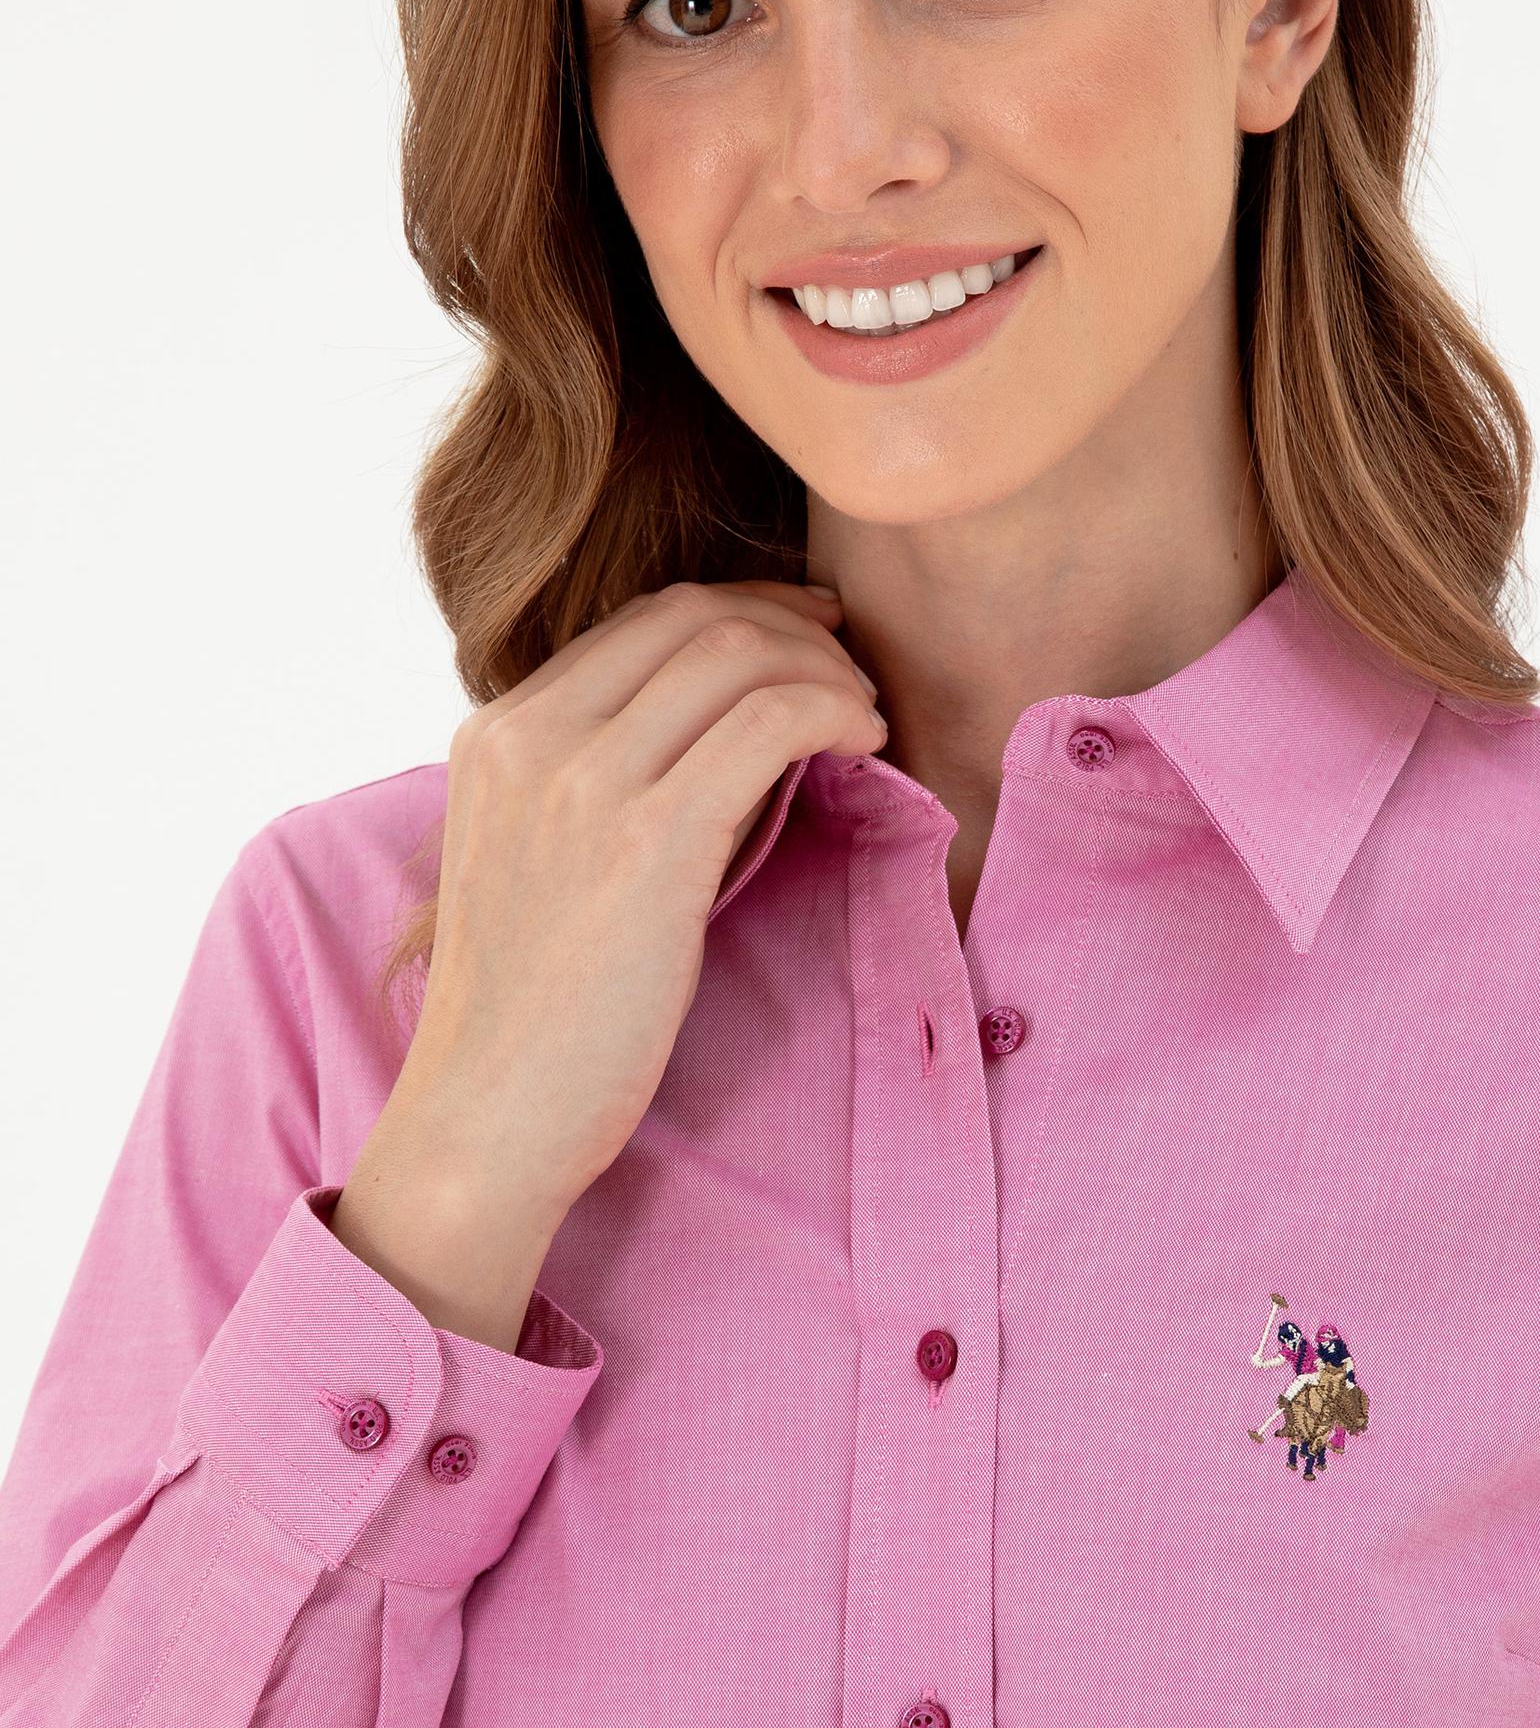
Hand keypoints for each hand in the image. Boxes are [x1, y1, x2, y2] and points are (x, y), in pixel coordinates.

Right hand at [329, 579, 882, 1343]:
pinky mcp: (650, 842)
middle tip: (849, 668)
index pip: (642, 619)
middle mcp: (529, 737)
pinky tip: (863, 746)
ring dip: (825, 672)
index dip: (744, 611)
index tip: (806, 635)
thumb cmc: (531, 1010)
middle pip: (695, 618)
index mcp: (493, 733)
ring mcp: (583, 784)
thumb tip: (725, 727)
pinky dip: (834, 714)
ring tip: (865, 717)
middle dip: (793, 628)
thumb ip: (597, 780)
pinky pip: (770, 724)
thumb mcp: (534, 858)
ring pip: (739, 657)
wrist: (487, 1117)